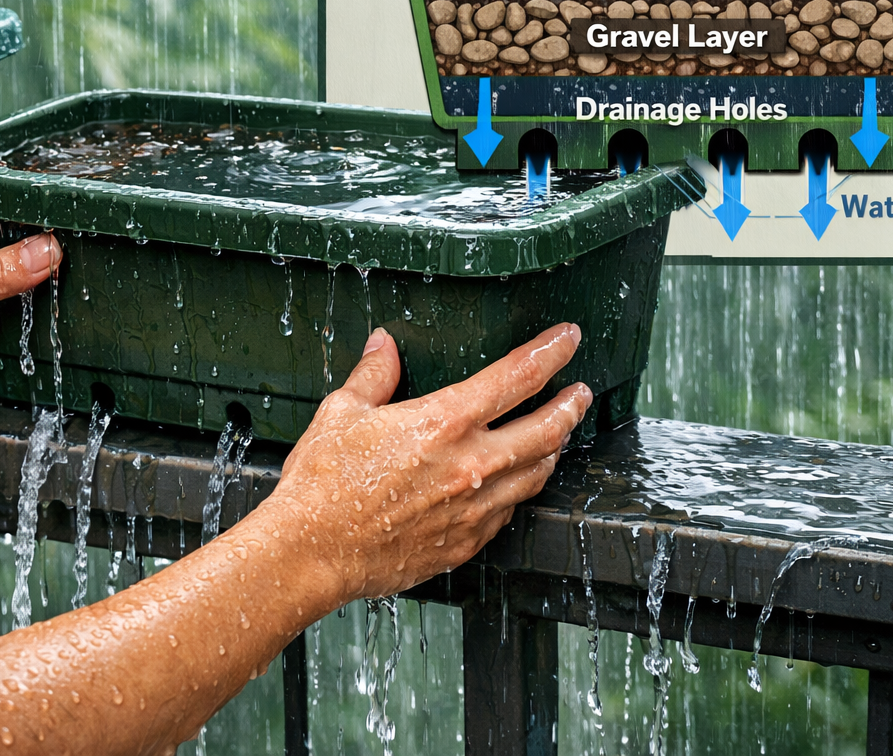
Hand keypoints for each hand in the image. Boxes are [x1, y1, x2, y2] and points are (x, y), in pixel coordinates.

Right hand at [261, 323, 589, 602]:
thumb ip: (374, 375)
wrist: (312, 552)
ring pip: (536, 474)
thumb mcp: (343, 412)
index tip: (567, 339)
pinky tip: (513, 482)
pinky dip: (518, 490)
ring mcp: (474, 509)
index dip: (551, 352)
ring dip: (553, 449)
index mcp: (444, 422)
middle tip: (580, 392)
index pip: (518, 377)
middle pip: (547, 429)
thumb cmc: (322, 484)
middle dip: (571, 405)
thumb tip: (385, 345)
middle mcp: (470, 465)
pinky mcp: (466, 542)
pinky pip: (508, 511)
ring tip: (557, 435)